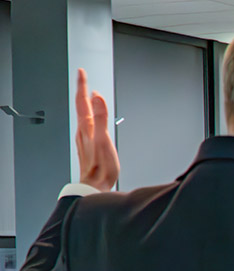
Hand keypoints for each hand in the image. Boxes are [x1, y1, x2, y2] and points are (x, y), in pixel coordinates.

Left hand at [74, 69, 118, 190]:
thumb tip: (97, 97)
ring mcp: (84, 137)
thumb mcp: (104, 139)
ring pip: (82, 114)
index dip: (82, 85)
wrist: (95, 184)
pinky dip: (88, 114)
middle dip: (82, 91)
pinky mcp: (88, 144)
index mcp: (86, 126)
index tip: (82, 73)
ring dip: (84, 102)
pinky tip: (91, 117)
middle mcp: (83, 130)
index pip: (82, 100)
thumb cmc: (101, 166)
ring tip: (87, 94)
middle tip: (83, 79)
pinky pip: (86, 123)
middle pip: (80, 105)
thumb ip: (101, 116)